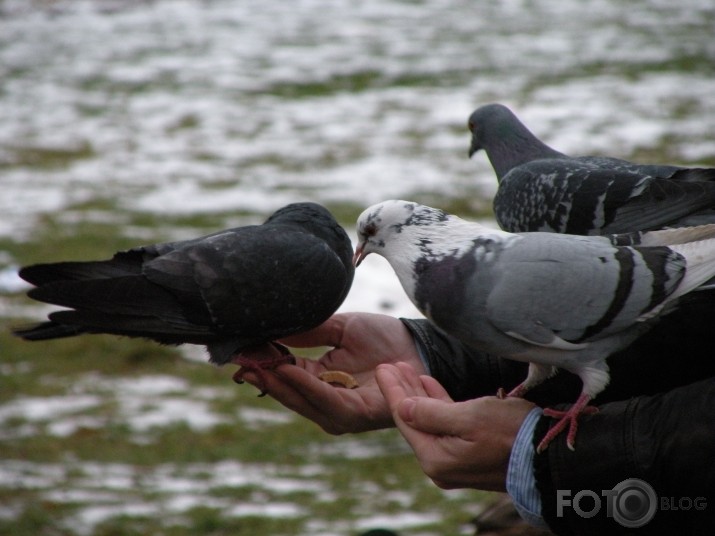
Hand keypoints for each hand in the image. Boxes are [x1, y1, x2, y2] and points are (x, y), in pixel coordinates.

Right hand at [237, 313, 426, 433]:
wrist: (418, 345)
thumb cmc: (383, 338)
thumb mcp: (340, 329)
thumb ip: (311, 332)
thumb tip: (274, 330)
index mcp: (320, 381)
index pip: (284, 376)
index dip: (262, 364)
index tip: (238, 350)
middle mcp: (327, 401)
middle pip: (288, 393)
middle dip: (263, 377)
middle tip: (239, 360)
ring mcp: (342, 412)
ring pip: (303, 401)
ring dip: (279, 384)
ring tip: (258, 365)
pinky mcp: (358, 414)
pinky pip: (327, 401)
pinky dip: (307, 387)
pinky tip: (290, 371)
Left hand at [376, 362, 534, 491]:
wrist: (552, 456)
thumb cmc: (512, 433)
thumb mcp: (469, 417)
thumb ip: (431, 412)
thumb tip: (402, 408)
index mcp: (436, 459)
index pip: (405, 419)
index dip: (393, 391)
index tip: (383, 367)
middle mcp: (442, 464)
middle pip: (414, 420)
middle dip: (402, 391)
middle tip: (390, 365)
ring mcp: (456, 460)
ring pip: (429, 420)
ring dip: (418, 394)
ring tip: (405, 369)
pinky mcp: (471, 453)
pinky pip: (446, 425)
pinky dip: (437, 404)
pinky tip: (428, 384)